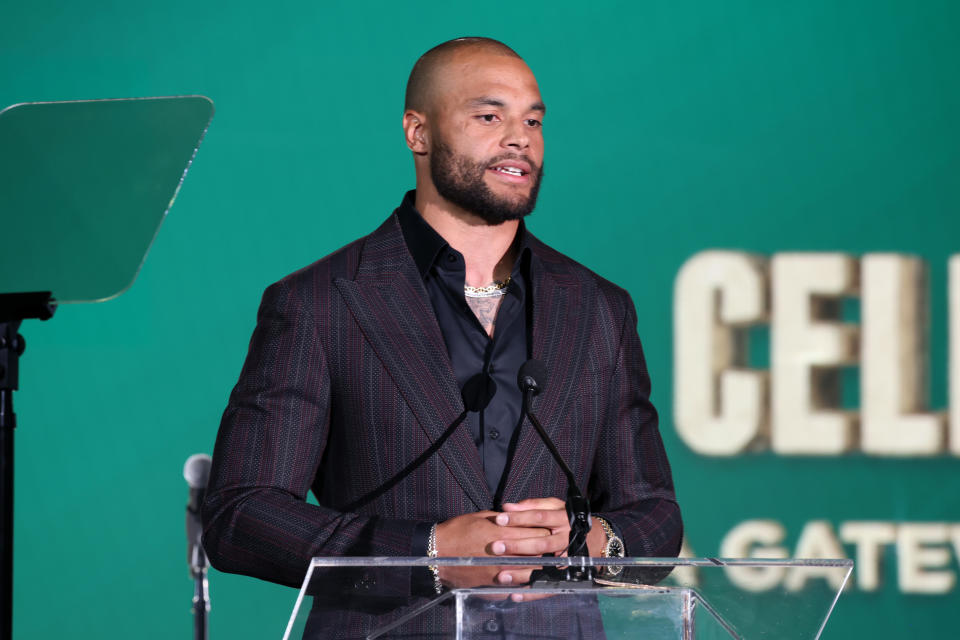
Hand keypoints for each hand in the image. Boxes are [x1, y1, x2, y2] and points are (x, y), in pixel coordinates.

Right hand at [434, 510, 549, 587]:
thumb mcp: (481, 516)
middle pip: (536, 551)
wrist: (437, 553)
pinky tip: (530, 577)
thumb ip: (503, 518)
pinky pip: (515, 582)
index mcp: (502, 532)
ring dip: (539, 566)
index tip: (548, 529)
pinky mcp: (493, 582)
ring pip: (530, 569)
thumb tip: (518, 517)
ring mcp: (499, 569)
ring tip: (546, 563)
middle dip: (545, 548)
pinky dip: (525, 579)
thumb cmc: (457, 530)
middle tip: (552, 546)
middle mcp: (504, 551)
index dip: (544, 530)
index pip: (534, 531)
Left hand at [491, 497, 608, 587]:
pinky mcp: (567, 577)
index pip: (539, 517)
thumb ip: (533, 505)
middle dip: (517, 546)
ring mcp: (567, 560)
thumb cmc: (567, 520)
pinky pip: (549, 586)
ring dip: (522, 573)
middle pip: (541, 543)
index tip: (499, 519)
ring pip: (544, 566)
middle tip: (495, 547)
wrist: (597, 540)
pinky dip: (532, 593)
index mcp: (562, 520)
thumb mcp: (555, 507)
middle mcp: (566, 540)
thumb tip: (507, 507)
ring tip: (501, 576)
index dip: (519, 518)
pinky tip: (514, 594)